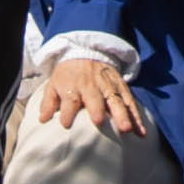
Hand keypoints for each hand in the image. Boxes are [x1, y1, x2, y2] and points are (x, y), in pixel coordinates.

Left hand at [21, 52, 144, 138]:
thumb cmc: (68, 74)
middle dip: (97, 110)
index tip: (65, 123)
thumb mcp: (54, 84)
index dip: (67, 111)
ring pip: (117, 101)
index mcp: (73, 87)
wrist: (86, 51)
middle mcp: (92, 86)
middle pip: (95, 98)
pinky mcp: (120, 87)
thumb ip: (49, 102)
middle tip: (99, 122)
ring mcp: (108, 86)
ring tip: (127, 130)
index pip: (70, 99)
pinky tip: (141, 131)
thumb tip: (42, 119)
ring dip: (123, 115)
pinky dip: (137, 116)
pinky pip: (130, 102)